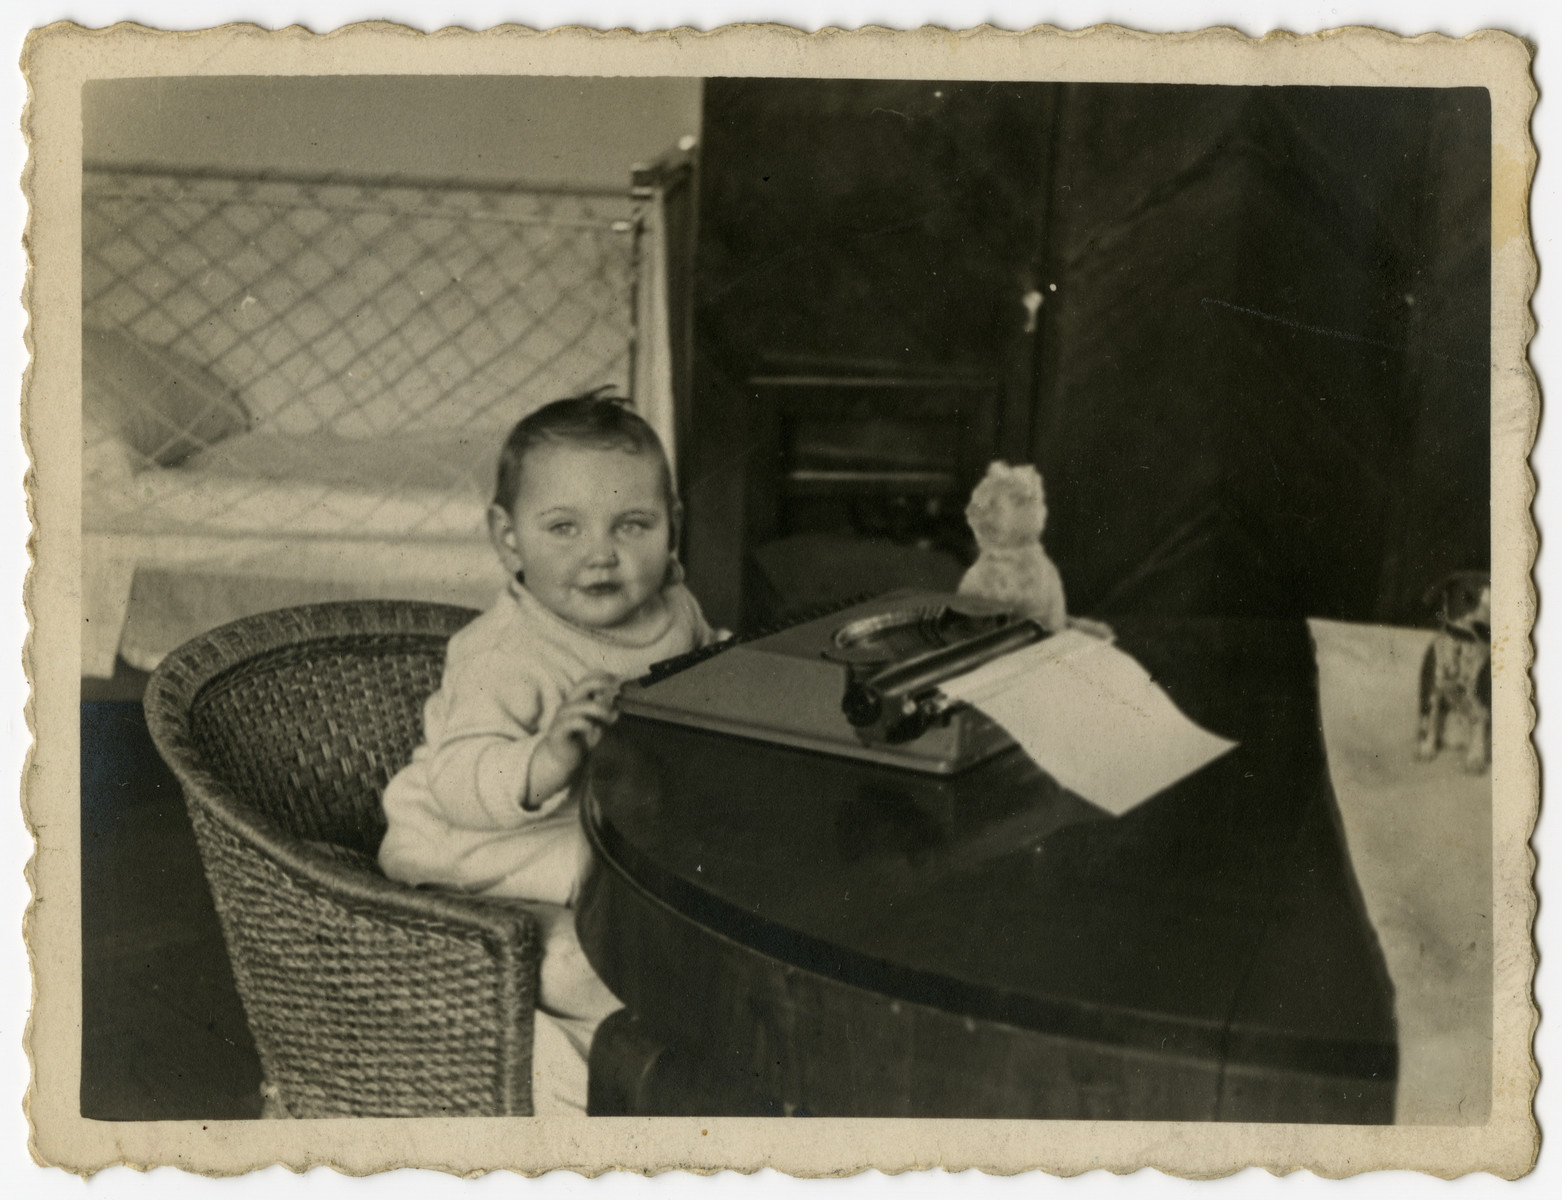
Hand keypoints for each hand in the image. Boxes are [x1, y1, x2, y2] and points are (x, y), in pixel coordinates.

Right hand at [524, 673, 620, 807]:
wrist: (563, 759)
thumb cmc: (581, 738)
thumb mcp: (598, 724)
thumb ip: (607, 715)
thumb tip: (618, 708)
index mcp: (577, 700)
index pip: (587, 679)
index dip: (602, 677)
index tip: (618, 681)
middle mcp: (569, 705)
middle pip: (582, 686)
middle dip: (600, 683)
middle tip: (617, 689)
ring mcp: (562, 717)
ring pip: (582, 705)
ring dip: (601, 710)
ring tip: (611, 719)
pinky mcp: (559, 731)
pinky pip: (575, 722)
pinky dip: (588, 724)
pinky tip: (593, 730)